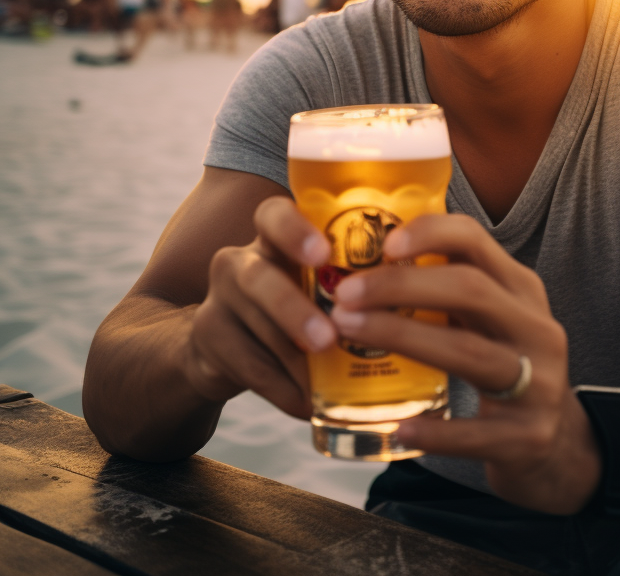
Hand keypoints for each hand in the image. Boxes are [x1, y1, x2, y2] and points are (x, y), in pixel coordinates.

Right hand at [183, 196, 334, 417]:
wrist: (224, 346)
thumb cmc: (293, 306)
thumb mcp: (312, 286)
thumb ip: (349, 285)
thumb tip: (412, 307)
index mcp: (274, 238)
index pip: (275, 215)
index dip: (295, 230)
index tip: (323, 254)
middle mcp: (241, 260)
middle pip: (259, 276)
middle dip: (294, 309)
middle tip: (328, 339)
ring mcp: (219, 297)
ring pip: (256, 326)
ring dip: (295, 359)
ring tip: (325, 384)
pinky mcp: (206, 337)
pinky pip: (248, 366)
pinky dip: (282, 388)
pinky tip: (306, 404)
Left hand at [330, 213, 600, 513]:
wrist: (558, 440)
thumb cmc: (503, 363)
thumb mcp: (491, 316)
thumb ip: (446, 288)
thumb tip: (364, 261)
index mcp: (521, 289)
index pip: (477, 241)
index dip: (431, 234)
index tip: (385, 242)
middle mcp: (536, 327)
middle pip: (470, 290)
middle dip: (402, 286)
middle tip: (345, 293)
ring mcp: (539, 382)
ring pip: (469, 352)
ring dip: (404, 337)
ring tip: (349, 332)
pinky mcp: (530, 436)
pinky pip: (476, 432)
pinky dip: (436, 430)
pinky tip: (399, 424)